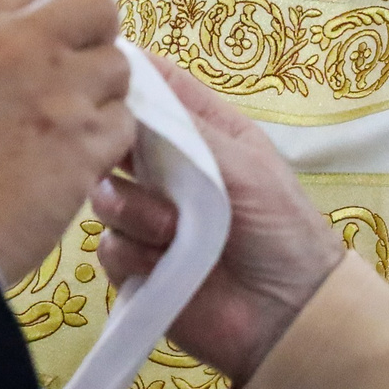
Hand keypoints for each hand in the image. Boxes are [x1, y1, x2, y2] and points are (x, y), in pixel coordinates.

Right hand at [0, 0, 134, 286]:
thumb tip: (4, 48)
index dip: (41, 10)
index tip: (39, 41)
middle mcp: (20, 46)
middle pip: (93, 2)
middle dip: (93, 33)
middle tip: (77, 70)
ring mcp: (61, 90)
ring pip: (118, 66)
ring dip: (101, 95)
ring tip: (71, 129)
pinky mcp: (89, 140)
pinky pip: (125, 123)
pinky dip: (108, 145)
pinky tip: (77, 165)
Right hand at [93, 61, 347, 388]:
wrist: (286, 314)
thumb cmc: (281, 229)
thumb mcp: (243, 164)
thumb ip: (186, 127)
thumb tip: (132, 88)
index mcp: (203, 132)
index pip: (156, 87)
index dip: (127, 75)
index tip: (102, 73)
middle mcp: (169, 169)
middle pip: (116, 137)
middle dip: (117, 148)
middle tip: (129, 159)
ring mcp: (148, 216)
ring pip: (103, 195)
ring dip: (137, 212)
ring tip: (173, 230)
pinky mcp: (134, 262)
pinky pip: (107, 245)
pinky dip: (135, 252)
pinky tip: (166, 262)